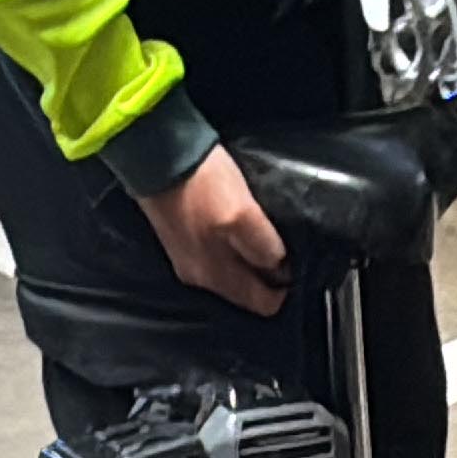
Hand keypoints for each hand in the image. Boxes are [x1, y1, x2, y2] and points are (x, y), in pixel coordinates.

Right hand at [135, 144, 289, 315]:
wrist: (157, 154)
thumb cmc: (202, 183)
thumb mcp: (243, 216)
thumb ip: (264, 249)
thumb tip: (281, 270)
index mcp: (215, 278)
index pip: (264, 303)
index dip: (286, 287)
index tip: (299, 263)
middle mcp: (201, 278)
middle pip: (248, 291)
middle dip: (269, 275)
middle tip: (286, 248)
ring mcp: (188, 259)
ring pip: (234, 274)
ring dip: (251, 261)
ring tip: (266, 235)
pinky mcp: (181, 239)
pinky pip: (218, 255)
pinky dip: (233, 248)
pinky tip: (239, 227)